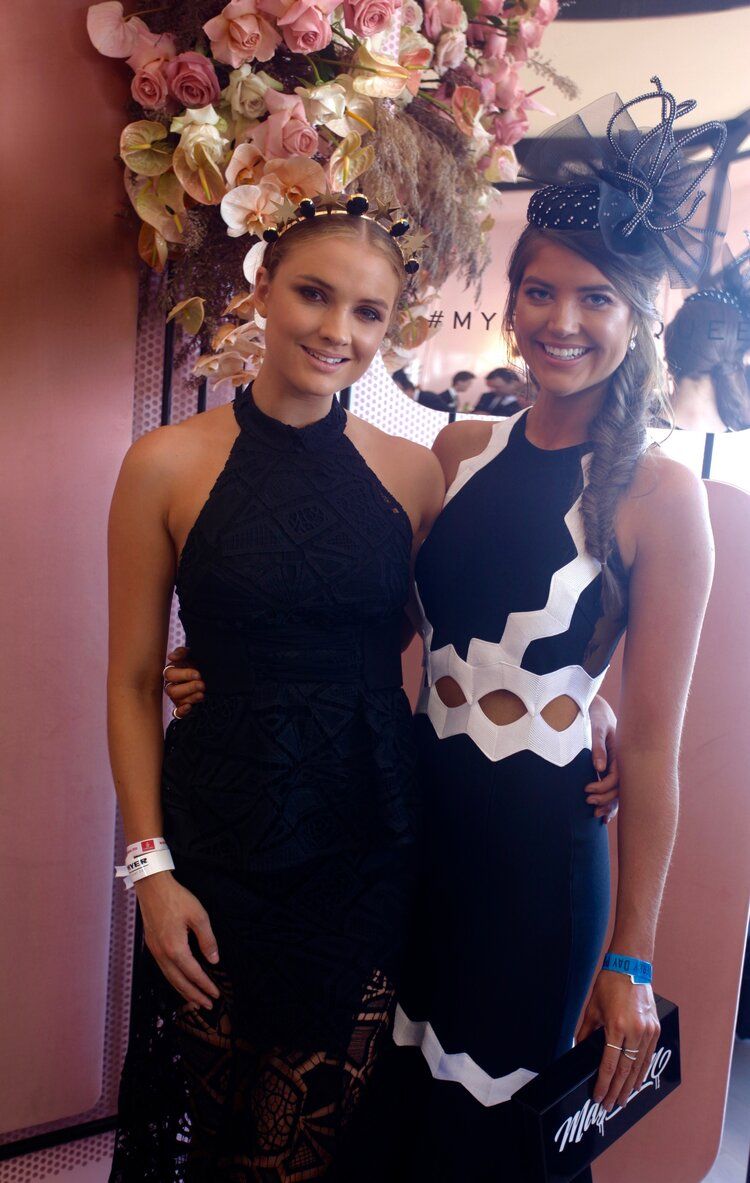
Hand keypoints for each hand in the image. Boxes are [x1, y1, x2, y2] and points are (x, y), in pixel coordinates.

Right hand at [135, 871, 220, 1009]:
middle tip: (208, 1005)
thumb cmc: (177, 899)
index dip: (205, 985)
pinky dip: (174, 980)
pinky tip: (180, 980)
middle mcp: (162, 954)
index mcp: (175, 948)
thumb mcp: (198, 916)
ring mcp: (155, 951)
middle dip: (194, 995)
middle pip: (179, 982)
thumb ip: (207, 940)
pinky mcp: (152, 945)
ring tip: (195, 1000)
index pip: (193, 974)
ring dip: (183, 991)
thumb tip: (214, 960)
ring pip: (169, 978)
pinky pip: (164, 969)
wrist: (152, 887)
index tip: (216, 994)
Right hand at [163, 645, 203, 717]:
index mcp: (171, 672)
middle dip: (189, 688)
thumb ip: (181, 652)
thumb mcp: (190, 654)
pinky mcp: (181, 706)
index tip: (198, 674)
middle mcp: (171, 685)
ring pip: (177, 700)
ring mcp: (176, 697)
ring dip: (190, 698)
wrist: (206, 671)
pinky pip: (177, 713)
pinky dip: (182, 712)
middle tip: (202, 685)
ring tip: (202, 694)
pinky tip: (190, 707)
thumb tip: (171, 657)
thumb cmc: (195, 661)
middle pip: (172, 690)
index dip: (184, 675)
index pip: (171, 675)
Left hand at [576, 970, 659, 1111]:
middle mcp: (635, 1032)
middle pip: (626, 1071)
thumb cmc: (609, 985)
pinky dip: (641, 1070)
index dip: (604, 1084)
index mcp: (617, 1027)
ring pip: (639, 1066)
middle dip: (617, 1091)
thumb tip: (578, 1049)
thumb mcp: (592, 1009)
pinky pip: (648, 1055)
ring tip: (623, 1099)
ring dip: (630, 1085)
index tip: (598, 1097)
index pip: (610, 1065)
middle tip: (609, 1106)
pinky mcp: (655, 1029)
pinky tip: (636, 1081)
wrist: (630, 967)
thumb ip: (585, 1032)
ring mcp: (648, 1031)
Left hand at [586, 695, 619, 821]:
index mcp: (621, 754)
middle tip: (588, 802)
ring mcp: (617, 767)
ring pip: (618, 792)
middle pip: (619, 789)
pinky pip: (613, 789)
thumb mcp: (597, 726)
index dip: (603, 787)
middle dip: (606, 800)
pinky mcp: (611, 768)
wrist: (596, 707)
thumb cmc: (596, 714)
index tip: (587, 788)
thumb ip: (598, 746)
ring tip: (595, 814)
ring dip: (609, 805)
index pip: (616, 778)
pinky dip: (609, 803)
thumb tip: (598, 767)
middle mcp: (622, 763)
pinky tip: (604, 815)